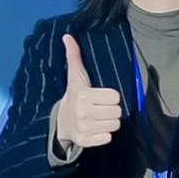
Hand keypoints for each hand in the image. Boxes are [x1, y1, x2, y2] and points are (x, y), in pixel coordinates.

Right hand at [51, 38, 124, 154]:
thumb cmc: (74, 96)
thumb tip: (67, 36)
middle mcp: (83, 112)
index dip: (110, 96)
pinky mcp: (86, 141)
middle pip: (117, 111)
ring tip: (99, 118)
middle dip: (111, 110)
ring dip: (109, 122)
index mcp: (83, 95)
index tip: (100, 96)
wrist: (61, 123)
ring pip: (115, 125)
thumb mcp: (75, 77)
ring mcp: (84, 128)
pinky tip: (95, 129)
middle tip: (100, 108)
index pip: (115, 96)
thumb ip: (74, 56)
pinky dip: (104, 135)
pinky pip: (108, 138)